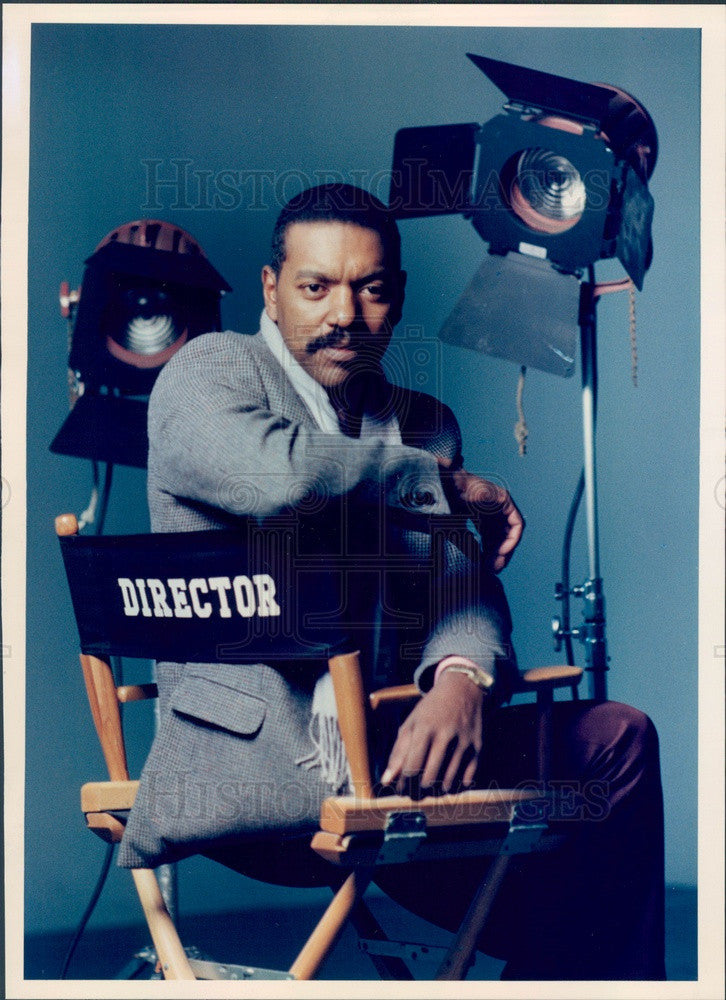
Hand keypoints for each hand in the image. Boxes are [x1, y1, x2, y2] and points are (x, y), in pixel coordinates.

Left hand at [380, 671, 483, 794]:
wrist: (462, 689)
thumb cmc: (431, 710)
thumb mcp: (411, 724)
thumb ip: (398, 752)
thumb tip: (385, 781)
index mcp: (424, 727)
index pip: (411, 766)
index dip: (404, 783)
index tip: (400, 791)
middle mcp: (445, 734)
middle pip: (429, 777)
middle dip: (419, 790)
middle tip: (415, 793)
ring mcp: (463, 741)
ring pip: (448, 780)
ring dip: (437, 790)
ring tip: (430, 788)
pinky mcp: (477, 746)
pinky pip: (467, 777)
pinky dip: (457, 784)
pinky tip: (448, 782)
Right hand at [437, 459, 524, 571]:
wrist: (443, 488)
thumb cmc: (446, 507)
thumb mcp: (458, 531)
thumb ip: (469, 544)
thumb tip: (478, 561)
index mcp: (481, 515)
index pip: (492, 539)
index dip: (491, 554)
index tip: (488, 568)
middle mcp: (492, 510)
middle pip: (502, 537)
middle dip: (499, 555)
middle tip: (495, 569)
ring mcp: (500, 504)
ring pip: (511, 532)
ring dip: (506, 549)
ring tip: (498, 563)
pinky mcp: (505, 500)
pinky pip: (517, 523)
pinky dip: (513, 539)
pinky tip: (503, 551)